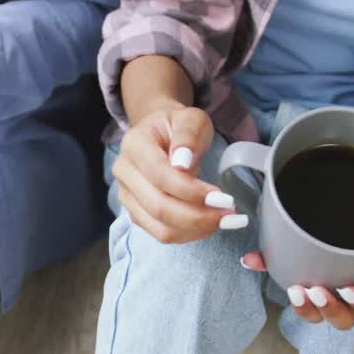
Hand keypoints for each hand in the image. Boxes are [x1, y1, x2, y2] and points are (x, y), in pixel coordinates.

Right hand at [113, 103, 245, 243]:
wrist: (161, 135)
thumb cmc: (178, 126)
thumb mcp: (191, 119)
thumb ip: (187, 136)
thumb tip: (182, 165)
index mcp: (134, 144)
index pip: (160, 175)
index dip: (191, 190)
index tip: (223, 197)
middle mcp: (124, 172)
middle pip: (158, 207)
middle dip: (198, 216)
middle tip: (230, 214)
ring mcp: (127, 196)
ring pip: (160, 227)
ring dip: (196, 229)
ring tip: (223, 220)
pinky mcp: (136, 213)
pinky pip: (162, 234)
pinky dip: (189, 234)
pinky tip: (209, 223)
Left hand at [241, 209, 353, 328]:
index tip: (349, 291)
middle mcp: (352, 285)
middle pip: (342, 316)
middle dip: (327, 310)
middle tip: (315, 292)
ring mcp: (326, 278)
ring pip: (314, 307)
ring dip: (302, 306)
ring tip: (294, 290)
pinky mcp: (301, 262)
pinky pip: (284, 272)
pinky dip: (267, 266)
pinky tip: (252, 259)